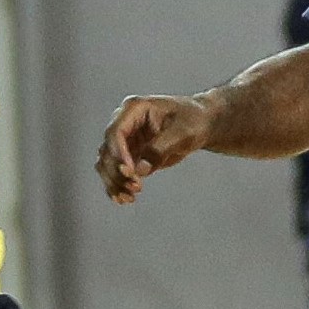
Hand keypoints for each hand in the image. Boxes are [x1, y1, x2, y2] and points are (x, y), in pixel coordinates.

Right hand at [97, 94, 215, 202]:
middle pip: (107, 150)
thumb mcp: (182, 132)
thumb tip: (140, 170)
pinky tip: (123, 199)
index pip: (116, 132)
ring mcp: (125, 139)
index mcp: (134, 108)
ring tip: (129, 197)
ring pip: (107, 163)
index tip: (130, 173)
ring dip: (114, 182)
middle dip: (117, 172)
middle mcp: (124, 122)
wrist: (201, 124)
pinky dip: (116, 185)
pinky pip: (115, 172)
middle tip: (136, 187)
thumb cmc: (193, 121)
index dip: (119, 154)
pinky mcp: (129, 154)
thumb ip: (160, 149)